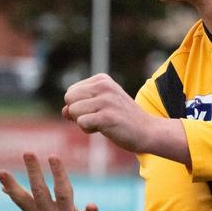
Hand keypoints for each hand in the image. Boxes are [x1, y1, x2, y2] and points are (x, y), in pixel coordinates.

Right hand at [0, 152, 129, 210]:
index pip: (21, 198)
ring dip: (59, 174)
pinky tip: (92, 205)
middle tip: (28, 152)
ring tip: (53, 156)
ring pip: (62, 194)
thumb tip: (3, 189)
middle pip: (40, 191)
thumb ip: (24, 202)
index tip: (0, 172)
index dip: (11, 186)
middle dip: (34, 172)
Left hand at [62, 73, 190, 165]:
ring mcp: (106, 101)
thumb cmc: (123, 119)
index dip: (79, 106)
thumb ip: (81, 105)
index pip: (71, 92)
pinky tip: (105, 129)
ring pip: (73, 111)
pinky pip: (81, 122)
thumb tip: (64, 111)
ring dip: (83, 123)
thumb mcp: (102, 106)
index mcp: (102, 80)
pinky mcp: (107, 116)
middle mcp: (104, 86)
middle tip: (97, 118)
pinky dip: (89, 130)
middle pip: (69, 99)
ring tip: (102, 123)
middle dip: (77, 113)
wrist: (147, 131)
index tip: (98, 110)